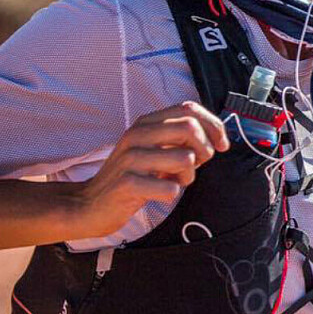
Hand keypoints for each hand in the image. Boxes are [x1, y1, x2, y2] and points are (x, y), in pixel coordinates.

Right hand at [70, 101, 228, 237]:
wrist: (90, 205)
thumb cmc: (133, 177)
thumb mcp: (156, 151)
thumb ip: (182, 141)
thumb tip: (218, 138)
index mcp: (146, 123)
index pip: (189, 108)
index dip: (213, 125)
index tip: (222, 145)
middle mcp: (137, 134)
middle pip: (189, 127)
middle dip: (205, 149)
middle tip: (199, 165)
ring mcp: (131, 158)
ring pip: (185, 158)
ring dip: (189, 176)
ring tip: (174, 181)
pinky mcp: (127, 183)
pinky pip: (170, 187)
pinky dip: (172, 193)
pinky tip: (160, 194)